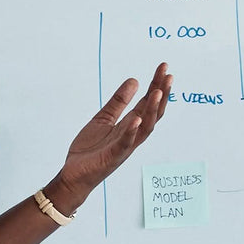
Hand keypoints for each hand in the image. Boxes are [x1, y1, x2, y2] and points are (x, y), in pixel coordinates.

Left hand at [53, 63, 171, 208]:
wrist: (74, 174)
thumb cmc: (90, 150)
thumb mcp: (103, 118)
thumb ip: (118, 102)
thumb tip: (134, 81)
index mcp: (130, 126)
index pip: (147, 103)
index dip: (156, 86)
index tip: (163, 69)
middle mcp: (132, 136)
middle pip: (152, 114)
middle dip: (161, 94)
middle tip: (168, 74)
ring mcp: (124, 147)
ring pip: (144, 128)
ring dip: (152, 110)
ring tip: (158, 92)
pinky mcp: (112, 157)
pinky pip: (124, 144)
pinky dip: (131, 132)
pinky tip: (137, 119)